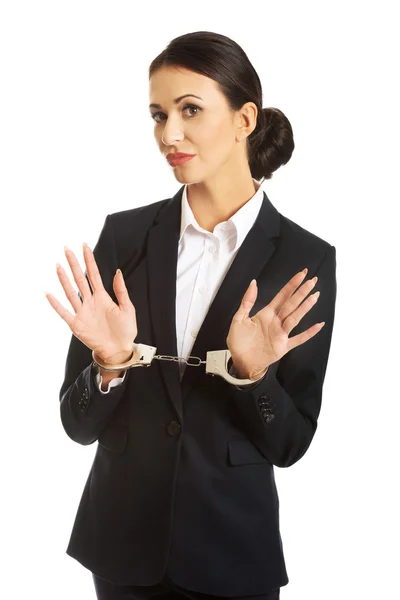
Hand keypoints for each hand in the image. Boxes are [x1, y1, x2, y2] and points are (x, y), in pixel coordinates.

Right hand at [45, 243, 138, 363]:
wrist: (120, 350)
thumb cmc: (125, 330)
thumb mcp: (128, 308)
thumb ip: (121, 291)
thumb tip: (117, 272)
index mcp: (103, 297)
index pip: (93, 275)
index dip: (89, 261)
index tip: (85, 246)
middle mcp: (90, 302)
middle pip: (79, 279)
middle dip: (74, 264)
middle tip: (67, 249)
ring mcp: (82, 312)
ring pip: (70, 292)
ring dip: (64, 279)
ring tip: (58, 266)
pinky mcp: (76, 324)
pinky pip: (64, 312)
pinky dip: (56, 304)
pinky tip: (48, 294)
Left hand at [226, 269, 323, 378]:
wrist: (240, 362)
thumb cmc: (239, 342)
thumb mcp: (238, 319)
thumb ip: (247, 301)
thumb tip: (253, 283)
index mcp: (266, 314)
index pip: (282, 296)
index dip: (291, 285)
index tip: (301, 274)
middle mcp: (276, 322)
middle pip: (291, 304)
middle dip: (302, 292)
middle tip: (312, 280)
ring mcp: (281, 334)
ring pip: (296, 318)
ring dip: (305, 307)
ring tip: (315, 296)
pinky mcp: (283, 346)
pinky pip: (299, 339)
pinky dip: (309, 333)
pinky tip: (318, 325)